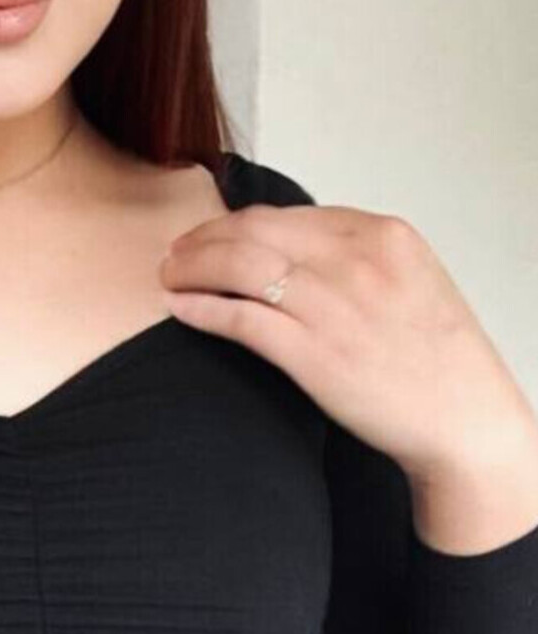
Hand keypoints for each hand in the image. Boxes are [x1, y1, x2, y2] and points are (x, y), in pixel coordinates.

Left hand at [158, 203, 537, 486]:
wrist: (465, 419)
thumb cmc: (436, 354)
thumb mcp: (408, 275)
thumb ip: (353, 251)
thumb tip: (284, 240)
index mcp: (380, 234)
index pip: (283, 214)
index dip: (234, 223)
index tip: (210, 234)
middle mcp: (354, 261)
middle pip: (252, 231)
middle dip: (203, 238)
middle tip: (176, 252)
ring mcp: (332, 306)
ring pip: (237, 266)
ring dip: (191, 268)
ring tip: (169, 276)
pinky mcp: (313, 354)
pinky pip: (240, 319)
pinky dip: (201, 308)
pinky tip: (180, 307)